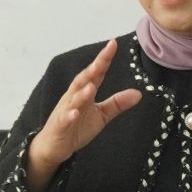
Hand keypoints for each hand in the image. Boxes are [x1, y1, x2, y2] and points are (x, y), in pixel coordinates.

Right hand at [25, 41, 143, 191]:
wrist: (53, 147)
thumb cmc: (76, 127)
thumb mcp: (101, 115)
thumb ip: (117, 103)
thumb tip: (139, 93)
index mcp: (83, 93)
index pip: (95, 73)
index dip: (103, 59)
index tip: (113, 44)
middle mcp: (72, 98)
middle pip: (82, 80)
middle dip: (93, 68)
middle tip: (104, 56)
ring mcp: (64, 111)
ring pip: (73, 100)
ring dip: (82, 93)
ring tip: (91, 86)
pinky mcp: (59, 127)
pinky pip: (64, 120)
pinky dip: (68, 116)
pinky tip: (74, 113)